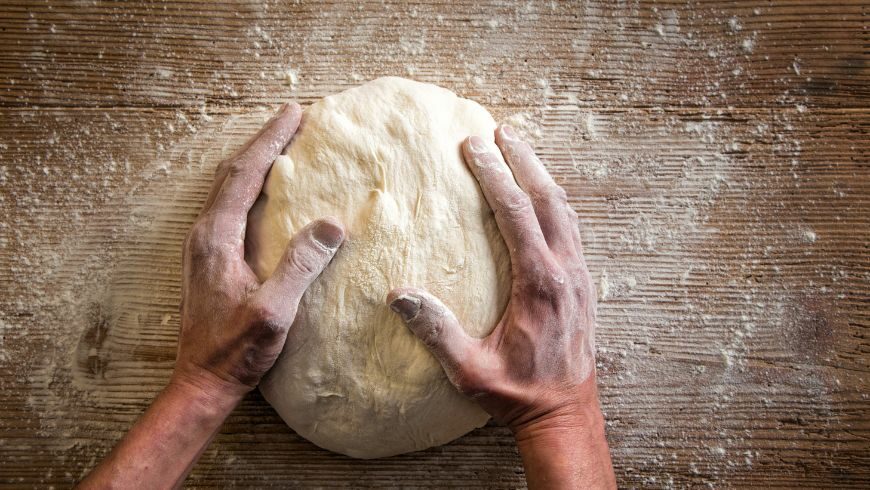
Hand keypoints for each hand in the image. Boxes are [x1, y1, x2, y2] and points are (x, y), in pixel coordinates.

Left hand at [174, 102, 345, 400]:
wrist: (202, 380)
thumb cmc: (236, 350)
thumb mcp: (274, 310)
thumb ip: (300, 265)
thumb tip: (330, 224)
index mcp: (216, 238)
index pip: (244, 174)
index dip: (270, 141)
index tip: (294, 113)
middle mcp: (204, 234)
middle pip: (232, 173)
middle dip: (263, 142)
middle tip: (292, 118)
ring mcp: (203, 246)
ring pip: (228, 188)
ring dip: (255, 161)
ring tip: (282, 145)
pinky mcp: (209, 259)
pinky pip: (229, 206)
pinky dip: (249, 185)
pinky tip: (266, 191)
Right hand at [388, 125, 595, 430]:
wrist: (565, 415)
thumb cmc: (517, 395)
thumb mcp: (469, 371)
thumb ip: (437, 332)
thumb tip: (399, 296)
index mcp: (540, 284)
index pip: (516, 214)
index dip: (495, 175)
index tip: (474, 146)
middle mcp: (566, 273)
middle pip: (548, 199)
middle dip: (523, 160)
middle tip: (500, 131)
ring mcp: (581, 278)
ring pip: (566, 211)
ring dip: (542, 177)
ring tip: (520, 151)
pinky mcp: (585, 286)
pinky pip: (572, 230)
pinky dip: (555, 203)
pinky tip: (542, 198)